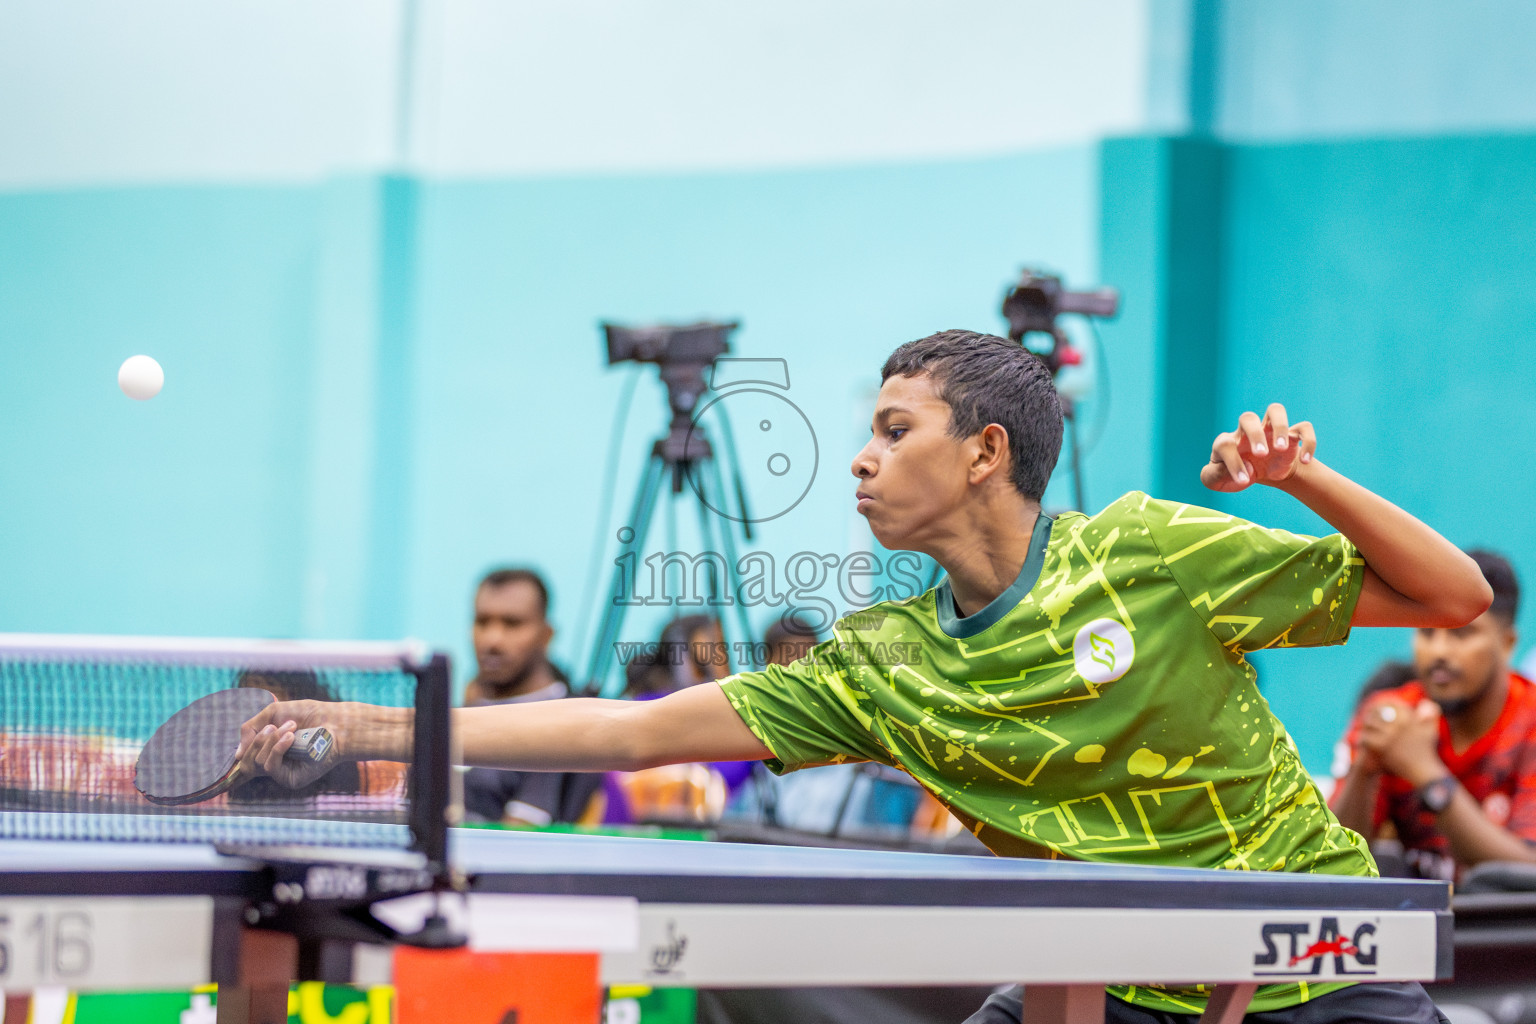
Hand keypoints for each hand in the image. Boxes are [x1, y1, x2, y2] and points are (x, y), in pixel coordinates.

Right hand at [237, 699, 341, 789]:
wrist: (334, 721)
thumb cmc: (308, 715)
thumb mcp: (273, 714)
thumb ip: (250, 729)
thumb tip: (236, 755)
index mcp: (269, 751)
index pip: (245, 760)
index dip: (242, 752)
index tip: (253, 737)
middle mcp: (274, 764)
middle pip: (246, 762)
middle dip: (258, 740)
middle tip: (275, 725)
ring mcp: (282, 773)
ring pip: (257, 763)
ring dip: (271, 740)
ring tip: (291, 728)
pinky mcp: (291, 779)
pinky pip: (270, 766)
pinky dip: (277, 748)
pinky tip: (290, 737)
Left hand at [1201, 404, 1315, 492]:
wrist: (1263, 475)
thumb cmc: (1236, 475)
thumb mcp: (1217, 481)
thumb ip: (1211, 476)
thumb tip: (1229, 468)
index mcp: (1227, 442)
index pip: (1225, 444)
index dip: (1233, 462)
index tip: (1244, 479)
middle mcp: (1247, 431)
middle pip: (1247, 417)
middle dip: (1255, 435)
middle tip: (1261, 454)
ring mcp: (1270, 431)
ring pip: (1275, 410)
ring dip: (1280, 427)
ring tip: (1281, 449)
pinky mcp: (1290, 436)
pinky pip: (1304, 428)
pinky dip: (1308, 441)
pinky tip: (1305, 460)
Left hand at [1358, 697, 1445, 785]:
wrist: (1423, 771)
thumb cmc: (1426, 751)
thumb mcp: (1430, 730)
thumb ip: (1430, 714)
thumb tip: (1424, 702)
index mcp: (1409, 717)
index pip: (1391, 703)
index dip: (1383, 703)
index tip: (1377, 705)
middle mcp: (1399, 724)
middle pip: (1378, 712)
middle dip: (1371, 713)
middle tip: (1366, 715)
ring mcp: (1390, 735)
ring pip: (1370, 724)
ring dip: (1365, 726)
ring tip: (1363, 727)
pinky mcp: (1383, 746)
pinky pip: (1366, 738)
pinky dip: (1363, 739)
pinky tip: (1362, 741)